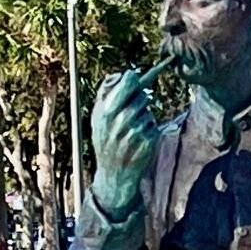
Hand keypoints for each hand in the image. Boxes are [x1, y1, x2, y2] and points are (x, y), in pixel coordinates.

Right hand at [89, 61, 168, 220]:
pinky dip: (149, 129)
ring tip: (131, 131)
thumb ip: (105, 92)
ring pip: (148, 110)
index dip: (133, 79)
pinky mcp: (149, 140)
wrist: (114, 175)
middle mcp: (121, 120)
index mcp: (107, 110)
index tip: (133, 82)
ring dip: (143, 117)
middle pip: (142, 94)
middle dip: (140, 98)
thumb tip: (121, 74)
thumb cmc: (105, 141)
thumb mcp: (97, 117)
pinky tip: (138, 141)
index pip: (129, 79)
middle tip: (133, 108)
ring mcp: (136, 131)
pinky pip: (153, 124)